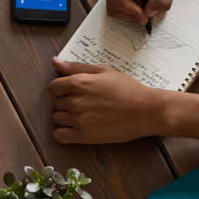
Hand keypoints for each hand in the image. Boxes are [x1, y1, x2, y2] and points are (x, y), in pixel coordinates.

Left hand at [49, 61, 169, 145]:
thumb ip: (77, 67)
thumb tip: (55, 61)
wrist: (145, 111)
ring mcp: (77, 120)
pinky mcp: (83, 136)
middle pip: (55, 104)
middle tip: (82, 105)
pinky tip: (74, 130)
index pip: (53, 87)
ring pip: (56, 119)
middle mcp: (74, 101)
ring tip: (81, 117)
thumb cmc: (127, 89)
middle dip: (64, 103)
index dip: (61, 90)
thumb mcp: (103, 71)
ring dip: (64, 118)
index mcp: (78, 83)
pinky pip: (59, 136)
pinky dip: (63, 134)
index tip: (71, 93)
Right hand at [103, 0, 182, 22]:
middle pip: (113, 5)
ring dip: (132, 8)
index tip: (146, 17)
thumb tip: (150, 14)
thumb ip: (163, 0)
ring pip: (115, 3)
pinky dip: (131, 2)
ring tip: (149, 3)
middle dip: (131, 13)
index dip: (132, 13)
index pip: (118, 2)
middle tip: (148, 14)